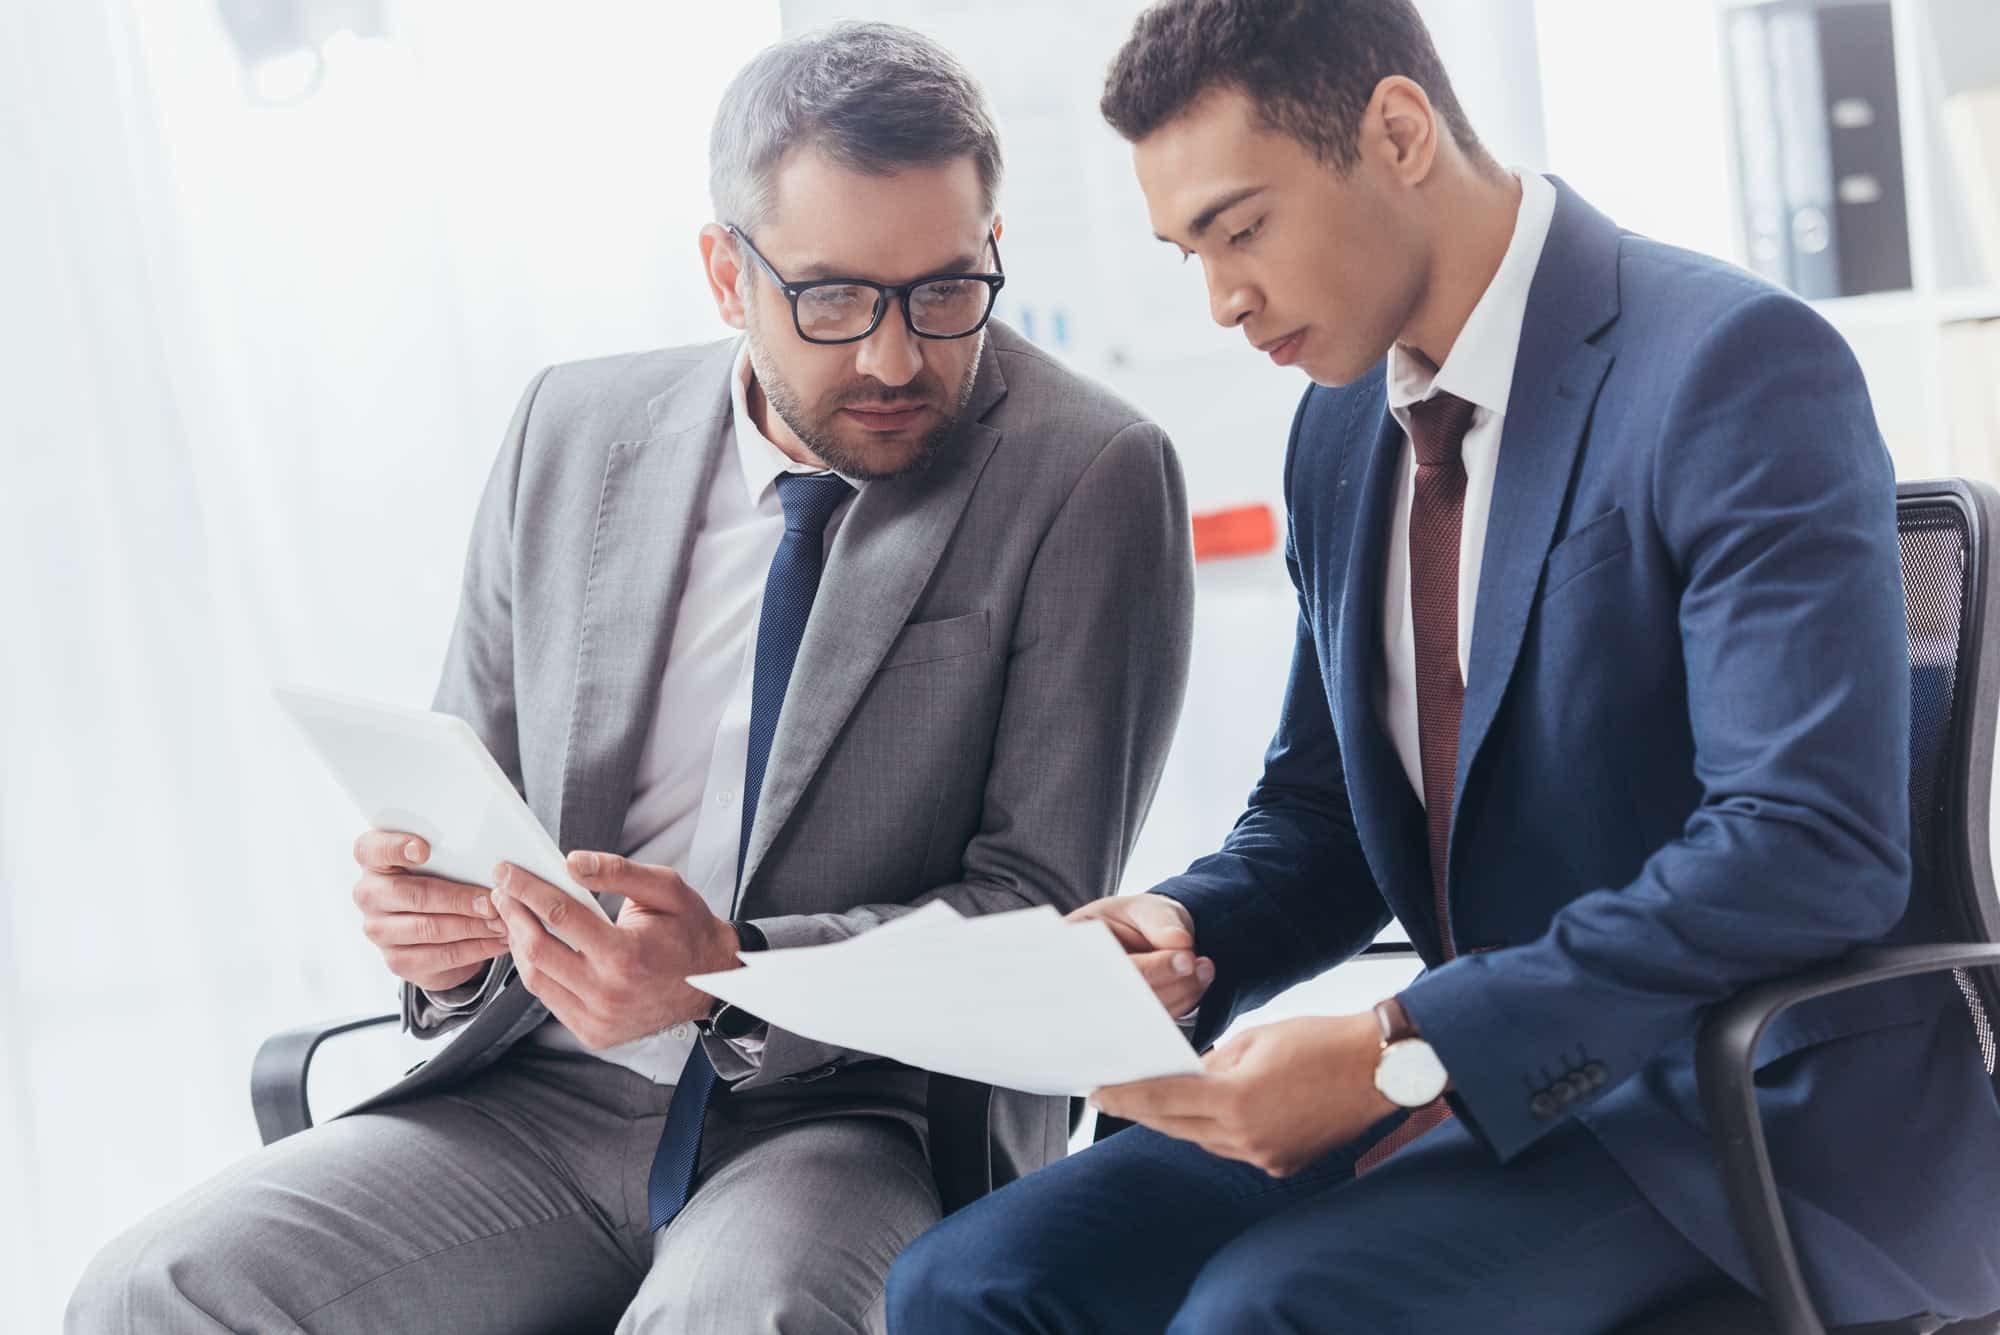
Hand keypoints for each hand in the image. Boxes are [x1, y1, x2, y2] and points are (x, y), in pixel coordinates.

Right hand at [351, 829, 511, 991]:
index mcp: (372, 859)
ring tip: (502, 922)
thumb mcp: (438, 858)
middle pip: (413, 895)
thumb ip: (449, 851)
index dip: (396, 848)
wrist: (428, 925)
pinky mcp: (396, 960)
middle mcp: (368, 894)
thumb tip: (490, 858)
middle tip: (491, 902)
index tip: (424, 850)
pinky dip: (475, 948)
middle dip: (458, 899)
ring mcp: (378, 930)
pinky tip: (497, 941)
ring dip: (472, 926)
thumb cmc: (436, 877)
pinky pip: (440, 955)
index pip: (373, 849)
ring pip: (429, 928)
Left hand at [488, 850, 742, 1049]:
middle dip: (513, 914)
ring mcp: (599, 1020)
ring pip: (536, 980)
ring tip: (515, 915)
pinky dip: (537, 970)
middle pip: (538, 951)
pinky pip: (550, 999)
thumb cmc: (689, 930)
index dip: (527, 889)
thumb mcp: (667, 889)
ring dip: (519, 943)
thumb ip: (619, 872)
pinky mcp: (593, 1033)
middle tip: (502, 889)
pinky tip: (536, 945)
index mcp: (627, 956)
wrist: (712, 982)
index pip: (561, 916)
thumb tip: (571, 862)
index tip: (506, 871)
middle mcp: (608, 995)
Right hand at [1067, 894, 1213, 1018]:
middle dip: (1171, 982)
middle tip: (1201, 965)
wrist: (1149, 936)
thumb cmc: (1141, 918)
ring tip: (1204, 966)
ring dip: (1183, 993)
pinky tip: (1197, 979)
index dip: (1150, 968)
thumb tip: (1180, 943)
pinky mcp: (1131, 1021)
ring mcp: (1106, 1007)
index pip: (1109, 967)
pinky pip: (1159, 1021)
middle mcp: (1084, 983)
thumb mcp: (1148, 908)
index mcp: (1075, 947)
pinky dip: (1185, 1002)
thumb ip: (1161, 921)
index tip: (1185, 958)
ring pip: (1147, 1014)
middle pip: (1128, 997)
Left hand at [1091, 1014, 1396, 1176]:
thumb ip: (1214, 1062)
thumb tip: (1188, 1076)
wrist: (1380, 1068)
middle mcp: (1247, 1138)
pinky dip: (1220, 1132)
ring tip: (1159, 1100)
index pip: (1163, 1099)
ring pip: (1205, 1141)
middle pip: (1178, 1126)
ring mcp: (1266, 1158)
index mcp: (1235, 1101)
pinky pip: (1235, 1150)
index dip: (1126, 1096)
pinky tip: (1212, 1113)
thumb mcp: (1255, 1039)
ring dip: (1182, 1121)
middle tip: (1115, 1096)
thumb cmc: (1320, 1040)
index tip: (1099, 1093)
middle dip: (1145, 1110)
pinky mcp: (1283, 1165)